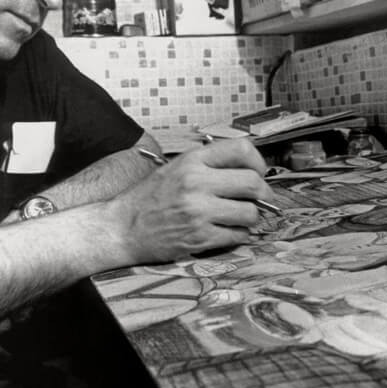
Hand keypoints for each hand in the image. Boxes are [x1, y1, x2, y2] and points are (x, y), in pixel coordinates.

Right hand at [106, 138, 274, 262]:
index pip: (241, 149)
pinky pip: (238, 236)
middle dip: (264, 194)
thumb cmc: (150, 198)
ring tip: (239, 218)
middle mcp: (196, 183)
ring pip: (250, 213)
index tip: (259, 172)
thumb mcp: (176, 167)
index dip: (258, 162)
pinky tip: (227, 232)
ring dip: (251, 217)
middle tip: (262, 200)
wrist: (122, 228)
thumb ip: (210, 164)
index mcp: (192, 161)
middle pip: (253, 183)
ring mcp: (198, 212)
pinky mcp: (199, 238)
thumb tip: (250, 170)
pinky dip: (239, 235)